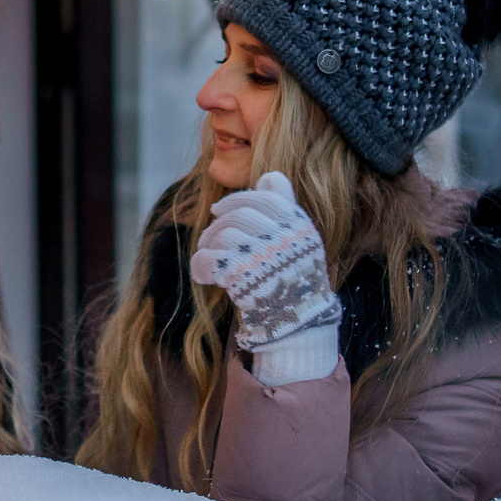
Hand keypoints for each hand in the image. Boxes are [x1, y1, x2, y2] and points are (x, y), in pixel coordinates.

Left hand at [188, 173, 340, 369]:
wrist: (298, 323)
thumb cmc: (295, 279)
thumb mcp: (300, 240)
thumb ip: (285, 206)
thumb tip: (270, 177)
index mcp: (298, 225)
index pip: (265, 198)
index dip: (237, 200)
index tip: (218, 210)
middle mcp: (283, 236)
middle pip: (240, 215)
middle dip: (219, 224)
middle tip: (209, 238)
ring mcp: (262, 255)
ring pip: (223, 234)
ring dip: (208, 246)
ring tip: (209, 260)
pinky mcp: (241, 274)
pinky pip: (208, 258)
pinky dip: (200, 267)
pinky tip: (203, 277)